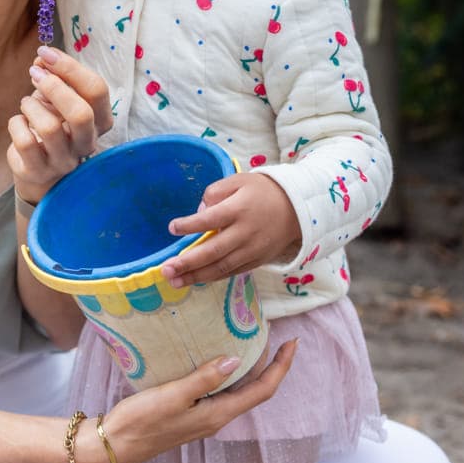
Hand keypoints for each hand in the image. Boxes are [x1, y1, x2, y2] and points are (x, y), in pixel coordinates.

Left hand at [7, 46, 112, 204]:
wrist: (37, 165)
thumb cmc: (51, 122)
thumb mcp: (56, 97)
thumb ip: (53, 75)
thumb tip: (42, 58)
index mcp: (100, 120)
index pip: (97, 90)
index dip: (70, 67)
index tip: (46, 53)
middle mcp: (87, 143)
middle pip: (81, 113)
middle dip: (55, 87)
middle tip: (35, 73)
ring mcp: (64, 161)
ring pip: (49, 128)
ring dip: (31, 105)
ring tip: (26, 103)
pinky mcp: (39, 171)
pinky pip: (24, 142)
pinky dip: (16, 124)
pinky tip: (19, 123)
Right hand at [85, 340, 296, 462]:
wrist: (114, 445)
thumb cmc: (141, 421)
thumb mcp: (173, 396)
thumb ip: (204, 378)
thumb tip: (235, 360)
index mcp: (218, 414)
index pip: (262, 390)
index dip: (280, 367)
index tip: (292, 343)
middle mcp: (216, 418)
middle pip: (255, 390)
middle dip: (270, 365)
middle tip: (275, 335)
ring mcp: (203, 417)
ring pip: (237, 390)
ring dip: (250, 368)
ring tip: (251, 340)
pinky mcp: (189, 413)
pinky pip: (219, 390)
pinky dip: (228, 372)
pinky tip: (217, 358)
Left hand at [161, 172, 300, 286]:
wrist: (297, 209)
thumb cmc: (262, 191)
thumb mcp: (239, 180)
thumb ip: (215, 192)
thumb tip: (199, 212)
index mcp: (239, 210)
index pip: (210, 219)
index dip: (190, 225)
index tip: (172, 228)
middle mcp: (245, 233)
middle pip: (213, 251)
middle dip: (188, 262)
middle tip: (166, 270)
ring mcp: (251, 250)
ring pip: (221, 267)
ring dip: (196, 276)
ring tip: (174, 281)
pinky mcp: (256, 261)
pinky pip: (231, 272)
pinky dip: (213, 277)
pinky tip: (196, 280)